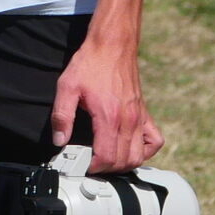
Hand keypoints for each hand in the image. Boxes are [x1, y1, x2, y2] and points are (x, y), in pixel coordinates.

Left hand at [49, 36, 163, 172]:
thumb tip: (59, 141)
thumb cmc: (90, 64)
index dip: (93, 167)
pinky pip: (154, 141)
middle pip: (124, 161)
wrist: (112, 46)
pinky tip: (129, 148)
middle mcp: (128, 120)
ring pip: (140, 156)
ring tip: (106, 159)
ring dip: (124, 164)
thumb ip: (62, 116)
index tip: (82, 165)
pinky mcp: (144, 113)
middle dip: (106, 169)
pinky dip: (145, 151)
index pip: (107, 157)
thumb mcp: (67, 87)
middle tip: (90, 163)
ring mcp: (139, 117)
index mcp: (109, 116)